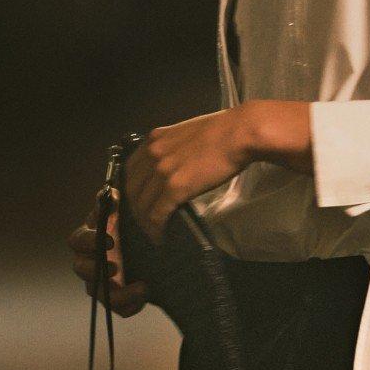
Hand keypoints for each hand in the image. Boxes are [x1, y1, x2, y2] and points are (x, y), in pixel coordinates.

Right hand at [68, 200, 148, 316]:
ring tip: (141, 288)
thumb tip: (113, 193)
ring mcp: (100, 282)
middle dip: (94, 269)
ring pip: (97, 293)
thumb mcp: (125, 214)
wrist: (153, 249)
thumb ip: (115, 205)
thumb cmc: (131, 226)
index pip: (78, 241)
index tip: (110, 240)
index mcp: (89, 239)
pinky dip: (131, 305)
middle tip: (114, 267)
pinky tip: (146, 294)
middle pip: (80, 269)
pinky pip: (118, 308)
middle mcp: (89, 261)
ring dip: (116, 294)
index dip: (89, 242)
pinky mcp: (115, 298)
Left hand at [122, 107, 254, 245]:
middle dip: (136, 210)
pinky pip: (157, 214)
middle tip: (144, 222)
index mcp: (154, 139)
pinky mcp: (175, 187)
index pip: (131, 169)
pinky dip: (156, 229)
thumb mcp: (186, 135)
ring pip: (142, 205)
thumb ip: (173, 150)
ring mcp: (162, 171)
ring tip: (153, 233)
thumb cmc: (222, 132)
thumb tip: (174, 167)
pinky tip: (160, 237)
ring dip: (145, 223)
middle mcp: (152, 154)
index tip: (139, 202)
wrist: (238, 134)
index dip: (132, 190)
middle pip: (132, 189)